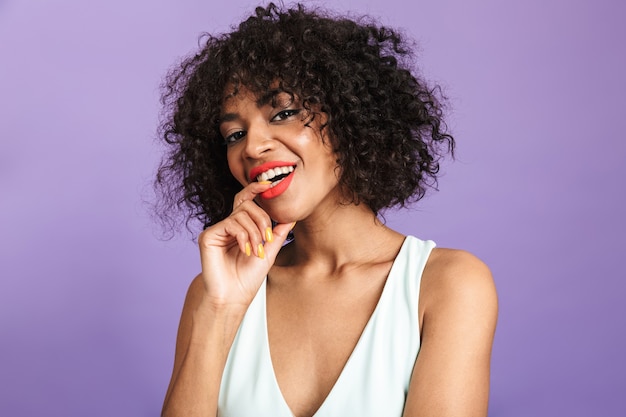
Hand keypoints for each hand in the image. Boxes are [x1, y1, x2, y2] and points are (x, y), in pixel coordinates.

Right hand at [196, 181, 292, 310]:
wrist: (234, 296)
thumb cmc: (249, 277)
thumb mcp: (269, 251)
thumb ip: (278, 232)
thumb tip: (291, 215)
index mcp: (240, 227)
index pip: (247, 202)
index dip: (255, 189)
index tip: (269, 184)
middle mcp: (227, 226)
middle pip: (247, 205)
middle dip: (262, 220)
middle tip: (266, 239)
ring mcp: (217, 230)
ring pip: (241, 214)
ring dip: (254, 233)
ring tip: (256, 251)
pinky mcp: (208, 236)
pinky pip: (230, 223)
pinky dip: (243, 236)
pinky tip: (245, 250)